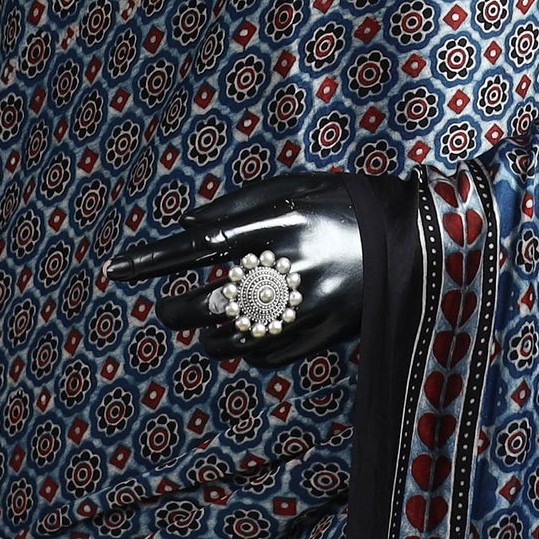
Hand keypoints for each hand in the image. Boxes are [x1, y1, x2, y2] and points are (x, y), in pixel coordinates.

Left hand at [109, 173, 362, 368]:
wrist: (421, 240)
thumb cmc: (349, 203)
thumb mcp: (298, 186)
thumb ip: (240, 203)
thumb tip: (185, 224)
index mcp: (281, 223)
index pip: (199, 246)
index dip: (154, 260)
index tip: (117, 271)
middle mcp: (291, 266)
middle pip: (211, 301)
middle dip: (176, 311)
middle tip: (167, 311)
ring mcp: (309, 304)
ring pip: (235, 336)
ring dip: (208, 336)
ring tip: (204, 328)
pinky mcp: (325, 333)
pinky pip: (266, 352)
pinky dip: (244, 349)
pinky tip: (241, 339)